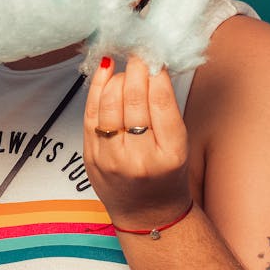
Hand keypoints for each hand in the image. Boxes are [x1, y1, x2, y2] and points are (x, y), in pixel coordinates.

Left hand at [83, 56, 191, 229]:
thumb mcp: (178, 146)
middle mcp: (139, 158)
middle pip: (134, 100)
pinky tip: (104, 71)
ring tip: (126, 67)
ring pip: (110, 103)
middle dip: (136, 69)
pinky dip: (96, 88)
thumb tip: (152, 65)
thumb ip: (165, 109)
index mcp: (170, 154)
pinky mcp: (90, 157)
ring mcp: (111, 158)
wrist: (146, 215)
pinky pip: (91, 113)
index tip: (155, 56)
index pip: (161, 102)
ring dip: (117, 77)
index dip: (156, 73)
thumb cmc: (166, 176)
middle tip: (138, 53)